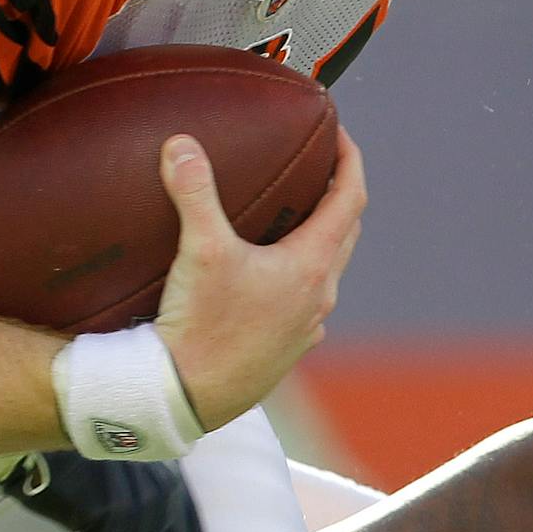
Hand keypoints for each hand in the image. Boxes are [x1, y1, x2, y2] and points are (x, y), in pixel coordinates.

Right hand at [153, 127, 364, 431]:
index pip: (350, 200)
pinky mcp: (285, 349)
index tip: (342, 135)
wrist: (187, 396)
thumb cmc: (202, 327)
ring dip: (320, 235)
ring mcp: (305, 327)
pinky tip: (266, 273)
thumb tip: (181, 144)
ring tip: (293, 214)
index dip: (351, 161)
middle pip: (345, 232)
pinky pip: (304, 300)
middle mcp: (318, 297)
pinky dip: (297, 273)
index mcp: (309, 267)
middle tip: (319, 166)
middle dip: (338, 194)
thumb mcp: (199, 250)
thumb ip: (194, 191)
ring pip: (327, 269)